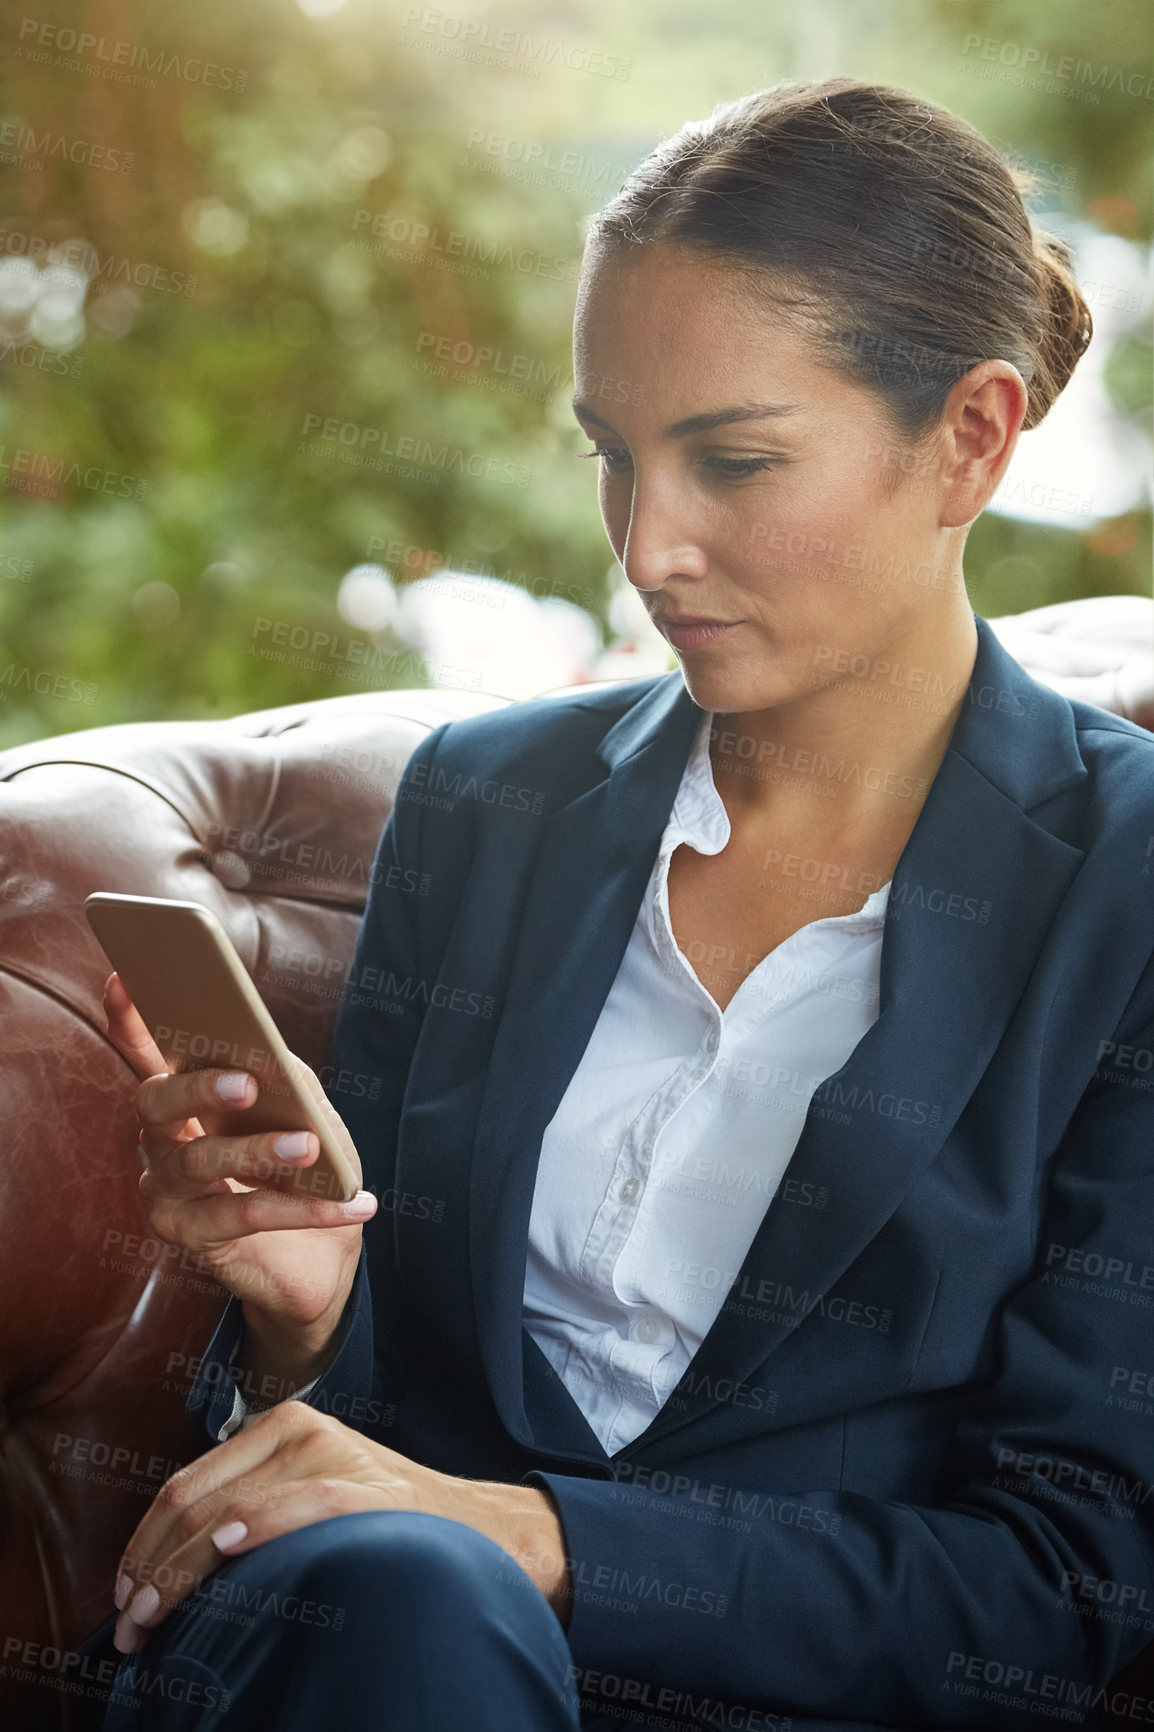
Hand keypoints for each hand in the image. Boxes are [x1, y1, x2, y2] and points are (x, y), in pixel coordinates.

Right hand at [103, 971, 376, 1366]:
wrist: (321, 1257)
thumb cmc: (307, 1170)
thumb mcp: (306, 1115)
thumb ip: (288, 1080)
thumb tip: (276, 1058)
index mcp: (186, 1098)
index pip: (148, 1052)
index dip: (131, 1019)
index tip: (126, 976)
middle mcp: (162, 1139)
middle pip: (157, 1103)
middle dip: (199, 1087)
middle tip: (246, 1082)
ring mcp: (166, 1190)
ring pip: (200, 1160)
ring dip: (258, 1152)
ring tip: (308, 1147)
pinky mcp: (189, 1236)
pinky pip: (243, 1215)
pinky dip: (303, 1208)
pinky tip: (352, 1204)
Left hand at [111, 1402, 571, 1652]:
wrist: (474, 1529)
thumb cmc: (382, 1523)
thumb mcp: (311, 1490)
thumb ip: (250, 1503)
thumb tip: (169, 1562)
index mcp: (280, 1425)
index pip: (182, 1485)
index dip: (141, 1545)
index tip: (123, 1595)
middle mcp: (297, 1429)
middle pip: (191, 1502)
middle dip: (148, 1570)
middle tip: (128, 1626)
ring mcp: (328, 1453)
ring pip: (220, 1515)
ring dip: (175, 1576)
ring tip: (151, 1624)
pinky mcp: (356, 1487)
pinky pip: (284, 1508)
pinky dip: (245, 1532)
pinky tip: (220, 1560)